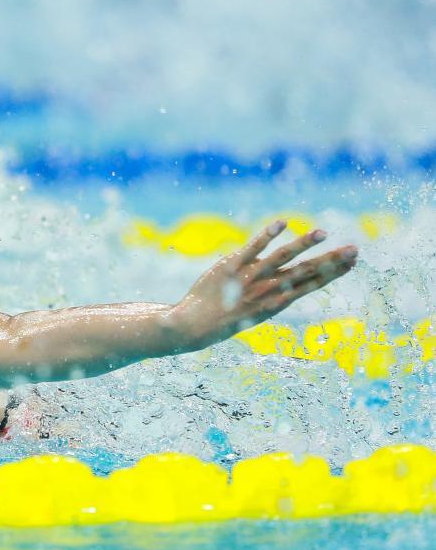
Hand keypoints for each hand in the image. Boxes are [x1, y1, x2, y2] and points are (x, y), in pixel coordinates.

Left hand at [168, 220, 357, 349]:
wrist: (194, 326)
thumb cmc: (223, 320)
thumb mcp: (253, 312)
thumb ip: (269, 292)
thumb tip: (285, 274)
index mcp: (276, 302)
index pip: (311, 284)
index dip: (333, 273)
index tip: (353, 263)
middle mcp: (267, 290)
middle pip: (305, 272)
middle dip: (332, 261)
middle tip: (355, 249)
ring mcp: (250, 277)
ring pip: (282, 258)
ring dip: (303, 244)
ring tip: (322, 233)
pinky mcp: (231, 266)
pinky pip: (252, 248)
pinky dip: (267, 235)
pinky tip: (283, 222)